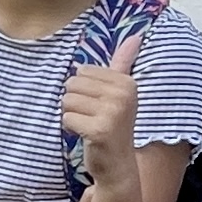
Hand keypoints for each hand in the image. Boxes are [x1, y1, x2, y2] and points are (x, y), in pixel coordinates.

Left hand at [58, 32, 143, 174]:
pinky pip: (66, 118)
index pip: (82, 72)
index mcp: (127, 82)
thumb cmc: (114, 125)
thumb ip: (123, 63)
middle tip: (92, 118)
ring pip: (67, 101)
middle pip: (72, 84)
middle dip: (75, 103)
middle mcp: (123, 95)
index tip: (100, 106)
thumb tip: (135, 36)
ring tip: (89, 126)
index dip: (84, 91)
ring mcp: (113, 113)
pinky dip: (71, 129)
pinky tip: (86, 136)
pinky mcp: (99, 130)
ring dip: (72, 116)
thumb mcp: (120, 93)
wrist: (119, 165)